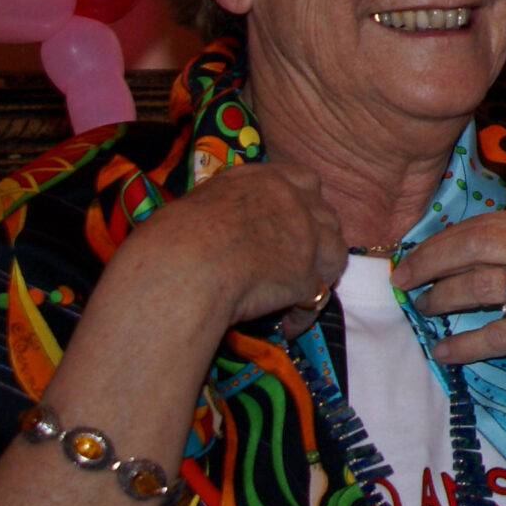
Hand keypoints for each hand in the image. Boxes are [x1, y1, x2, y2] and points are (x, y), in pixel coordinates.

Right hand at [121, 158, 344, 335]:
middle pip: (326, 217)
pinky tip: (287, 326)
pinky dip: (303, 314)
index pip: (304, 180)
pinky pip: (315, 299)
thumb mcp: (200, 203)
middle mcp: (294, 202)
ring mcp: (306, 239)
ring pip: (334, 254)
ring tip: (300, 294)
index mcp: (265, 179)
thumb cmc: (171, 235)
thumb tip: (218, 225)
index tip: (292, 221)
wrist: (181, 266)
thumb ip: (227, 208)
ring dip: (321, 273)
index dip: (303, 203)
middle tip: (299, 260)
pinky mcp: (305, 277)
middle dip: (318, 238)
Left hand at [398, 210, 505, 390]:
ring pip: (478, 287)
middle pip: (471, 246)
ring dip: (439, 300)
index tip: (417, 252)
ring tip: (421, 309)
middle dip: (427, 262)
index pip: (485, 223)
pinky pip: (497, 336)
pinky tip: (445, 352)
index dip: (443, 238)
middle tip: (402, 278)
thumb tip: (483, 250)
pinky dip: (464, 345)